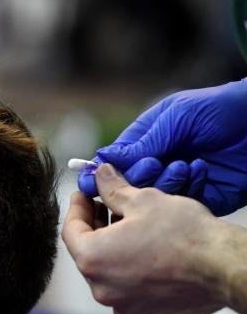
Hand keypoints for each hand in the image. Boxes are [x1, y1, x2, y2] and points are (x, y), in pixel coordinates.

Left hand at [64, 164, 227, 313]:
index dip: (77, 208)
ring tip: (131, 226)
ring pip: (110, 272)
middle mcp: (103, 290)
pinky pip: (131, 288)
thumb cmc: (183, 234)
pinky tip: (149, 251)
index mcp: (93, 261)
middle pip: (89, 253)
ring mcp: (125, 307)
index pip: (69, 231)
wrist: (224, 267)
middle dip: (96, 227)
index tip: (84, 194)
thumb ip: (112, 189)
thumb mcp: (142, 200)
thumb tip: (99, 174)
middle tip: (106, 205)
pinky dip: (133, 269)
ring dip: (115, 248)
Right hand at [78, 79, 246, 215]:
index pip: (114, 162)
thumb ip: (141, 142)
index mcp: (146, 141)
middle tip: (157, 163)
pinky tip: (203, 170)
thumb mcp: (175, 118)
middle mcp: (158, 163)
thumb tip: (103, 159)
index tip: (93, 181)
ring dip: (167, 182)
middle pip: (130, 184)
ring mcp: (178, 182)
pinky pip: (182, 204)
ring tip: (186, 164)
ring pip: (154, 197)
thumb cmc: (219, 110)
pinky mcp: (200, 197)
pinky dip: (190, 187)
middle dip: (140, 176)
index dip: (102, 173)